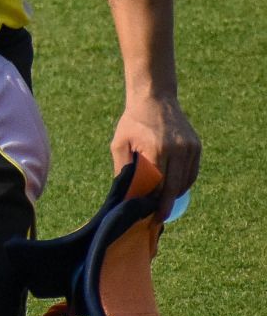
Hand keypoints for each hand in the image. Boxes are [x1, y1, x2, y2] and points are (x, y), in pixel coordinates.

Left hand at [111, 93, 200, 213]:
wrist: (154, 98)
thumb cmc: (132, 122)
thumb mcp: (120, 143)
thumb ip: (123, 168)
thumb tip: (124, 193)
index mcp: (157, 149)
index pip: (159, 184)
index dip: (156, 201)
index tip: (152, 215)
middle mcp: (177, 149)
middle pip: (175, 186)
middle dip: (167, 204)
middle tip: (160, 217)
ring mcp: (190, 148)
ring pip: (186, 180)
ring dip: (176, 194)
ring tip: (164, 203)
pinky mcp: (196, 146)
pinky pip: (192, 171)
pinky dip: (184, 182)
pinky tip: (174, 189)